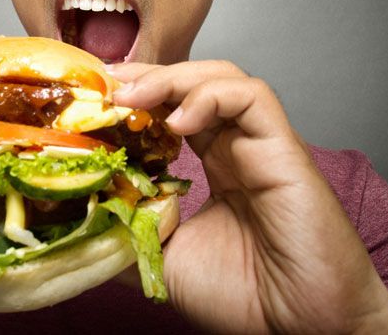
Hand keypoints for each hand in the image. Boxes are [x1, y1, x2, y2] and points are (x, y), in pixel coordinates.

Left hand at [109, 61, 387, 332]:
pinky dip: (212, 96)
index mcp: (212, 165)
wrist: (301, 328)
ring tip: (131, 96)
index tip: (93, 99)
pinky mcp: (283, 150)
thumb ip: (129, 232)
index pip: (170, 109)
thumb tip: (86, 215)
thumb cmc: (246, 296)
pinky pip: (252, 98)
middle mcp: (235, 147)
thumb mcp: (165, 260)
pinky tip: (179, 118)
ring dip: (171, 78)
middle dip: (144, 77)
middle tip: (104, 86)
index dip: (133, 97)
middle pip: (190, 84)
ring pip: (221, 78)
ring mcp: (259, 144)